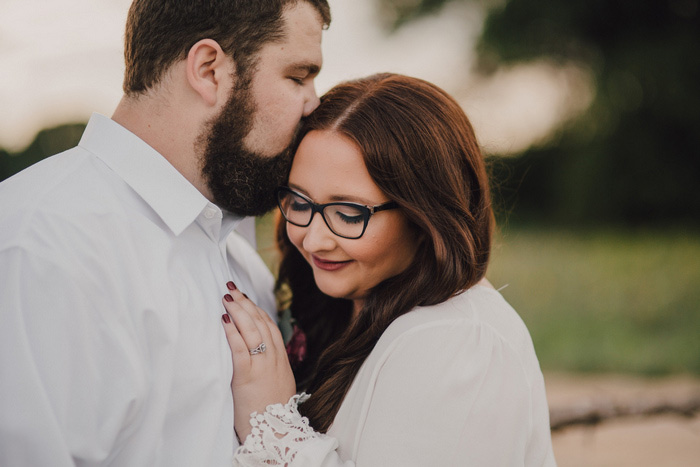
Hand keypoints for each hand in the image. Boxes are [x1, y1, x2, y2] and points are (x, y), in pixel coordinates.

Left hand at [221, 286, 295, 441]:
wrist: (277, 434)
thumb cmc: (272, 414)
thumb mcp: (276, 386)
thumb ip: (269, 369)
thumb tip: (257, 356)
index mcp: (280, 360)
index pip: (270, 326)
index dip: (257, 310)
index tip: (246, 298)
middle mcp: (274, 359)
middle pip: (261, 323)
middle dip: (246, 303)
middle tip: (232, 288)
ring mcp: (262, 366)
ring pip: (252, 331)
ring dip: (238, 311)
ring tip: (227, 297)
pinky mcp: (248, 376)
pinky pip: (241, 348)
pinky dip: (233, 332)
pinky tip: (225, 320)